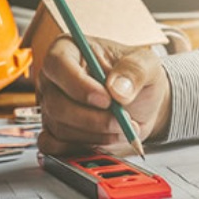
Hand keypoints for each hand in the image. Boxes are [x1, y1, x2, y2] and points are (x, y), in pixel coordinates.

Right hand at [36, 35, 171, 154]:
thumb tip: (117, 89)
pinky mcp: (54, 130)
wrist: (141, 104)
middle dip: (93, 119)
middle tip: (122, 121)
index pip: (57, 64)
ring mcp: (51, 105)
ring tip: (122, 128)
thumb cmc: (137, 78)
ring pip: (60, 128)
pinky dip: (80, 148)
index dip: (79, 85)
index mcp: (69, 50)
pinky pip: (53, 145)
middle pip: (57, 103)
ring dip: (95, 135)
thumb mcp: (147, 64)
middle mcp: (54, 78)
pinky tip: (103, 140)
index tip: (107, 99)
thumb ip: (135, 71)